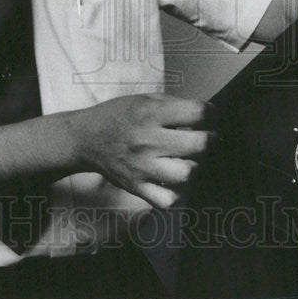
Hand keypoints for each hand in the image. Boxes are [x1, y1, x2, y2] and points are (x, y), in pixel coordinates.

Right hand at [69, 93, 215, 208]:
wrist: (86, 138)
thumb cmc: (119, 116)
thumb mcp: (146, 99)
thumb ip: (176, 105)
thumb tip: (208, 115)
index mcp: (151, 113)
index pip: (198, 113)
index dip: (211, 113)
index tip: (209, 116)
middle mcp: (148, 140)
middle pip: (199, 145)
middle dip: (211, 140)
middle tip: (207, 138)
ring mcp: (142, 167)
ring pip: (188, 174)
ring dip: (195, 166)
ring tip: (189, 159)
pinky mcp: (136, 187)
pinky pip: (168, 200)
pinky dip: (178, 193)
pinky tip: (176, 180)